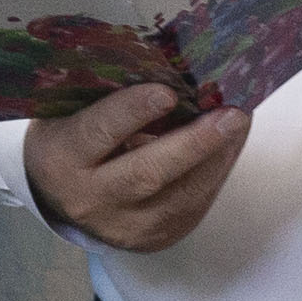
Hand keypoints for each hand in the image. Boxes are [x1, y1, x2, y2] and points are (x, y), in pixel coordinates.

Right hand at [25, 82, 251, 254]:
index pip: (98, 133)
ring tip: (241, 122)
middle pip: (147, 174)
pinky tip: (231, 145)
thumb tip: (167, 62)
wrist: (60, 196)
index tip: (167, 92)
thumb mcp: (71, 110)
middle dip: (194, 142)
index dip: (132, 112)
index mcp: (62, 158)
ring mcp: (125, 227)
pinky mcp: (154, 238)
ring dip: (217, 157)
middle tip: (231, 113)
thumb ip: (106, 92)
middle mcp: (91, 199)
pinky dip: (216, 172)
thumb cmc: (71, 138)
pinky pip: (193, 206)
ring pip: (180, 196)